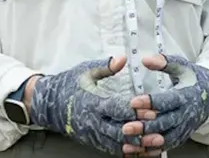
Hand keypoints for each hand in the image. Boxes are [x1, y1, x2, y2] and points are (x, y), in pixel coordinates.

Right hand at [29, 55, 153, 154]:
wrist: (49, 104)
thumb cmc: (69, 85)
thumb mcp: (86, 71)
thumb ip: (106, 66)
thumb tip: (122, 58)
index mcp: (92, 102)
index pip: (116, 109)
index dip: (134, 111)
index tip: (151, 110)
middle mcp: (93, 121)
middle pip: (119, 131)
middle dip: (140, 132)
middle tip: (158, 131)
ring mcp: (93, 134)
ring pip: (117, 144)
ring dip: (136, 145)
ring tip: (154, 144)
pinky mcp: (94, 141)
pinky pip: (112, 150)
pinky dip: (128, 151)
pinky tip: (141, 150)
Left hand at [121, 54, 208, 150]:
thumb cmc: (192, 78)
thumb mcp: (182, 66)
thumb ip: (164, 62)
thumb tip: (145, 59)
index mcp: (186, 96)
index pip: (167, 101)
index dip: (150, 102)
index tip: (133, 102)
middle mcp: (186, 115)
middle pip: (164, 123)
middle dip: (145, 127)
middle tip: (126, 128)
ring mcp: (185, 128)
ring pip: (165, 139)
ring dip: (147, 143)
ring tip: (129, 142)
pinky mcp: (182, 136)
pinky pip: (166, 146)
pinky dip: (152, 150)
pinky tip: (136, 151)